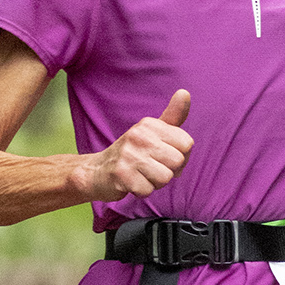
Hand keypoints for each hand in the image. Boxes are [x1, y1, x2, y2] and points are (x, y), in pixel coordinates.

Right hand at [76, 91, 192, 201]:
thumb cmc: (132, 153)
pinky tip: (131, 182)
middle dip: (169, 171)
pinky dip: (141, 191)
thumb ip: (172, 116)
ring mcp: (129, 154)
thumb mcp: (152, 132)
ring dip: (155, 182)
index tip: (163, 156)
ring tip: (141, 175)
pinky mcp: (121, 174)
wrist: (97, 171)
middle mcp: (139, 136)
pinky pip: (148, 190)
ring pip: (165, 178)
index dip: (180, 156)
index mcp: (149, 124)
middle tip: (151, 168)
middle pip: (178, 161)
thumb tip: (185, 92)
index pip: (187, 144)